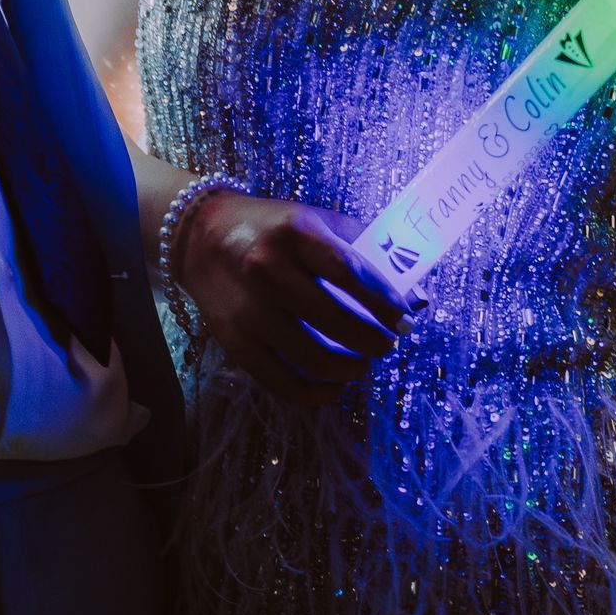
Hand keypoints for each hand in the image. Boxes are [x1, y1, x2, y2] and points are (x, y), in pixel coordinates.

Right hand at [174, 188, 418, 407]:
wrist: (200, 237)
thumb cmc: (272, 228)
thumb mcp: (315, 220)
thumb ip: (363, 249)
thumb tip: (415, 293)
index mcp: (293, 233)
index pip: (348, 272)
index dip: (383, 300)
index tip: (404, 316)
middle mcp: (267, 269)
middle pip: (335, 321)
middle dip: (374, 341)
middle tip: (386, 343)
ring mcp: (249, 310)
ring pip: (314, 358)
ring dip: (351, 369)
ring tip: (362, 363)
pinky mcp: (235, 342)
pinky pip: (283, 382)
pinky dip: (317, 393)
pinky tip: (335, 388)